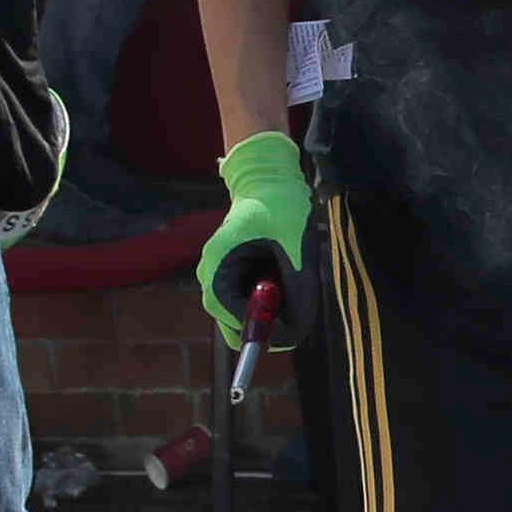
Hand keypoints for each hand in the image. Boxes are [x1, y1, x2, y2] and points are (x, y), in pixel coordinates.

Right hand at [202, 127, 311, 346]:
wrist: (270, 180)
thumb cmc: (280, 206)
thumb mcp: (296, 248)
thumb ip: (298, 291)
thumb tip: (299, 331)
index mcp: (217, 267)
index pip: (234, 321)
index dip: (266, 330)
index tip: (295, 323)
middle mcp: (213, 278)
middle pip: (237, 327)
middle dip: (269, 323)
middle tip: (297, 301)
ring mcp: (223, 279)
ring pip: (248, 318)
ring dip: (273, 310)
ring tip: (290, 275)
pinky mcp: (236, 279)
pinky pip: (254, 305)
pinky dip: (273, 300)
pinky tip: (284, 272)